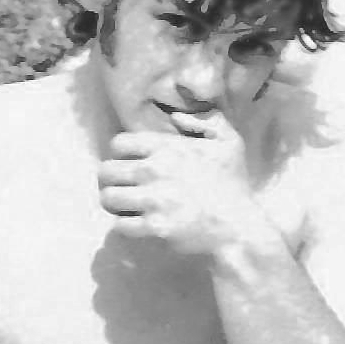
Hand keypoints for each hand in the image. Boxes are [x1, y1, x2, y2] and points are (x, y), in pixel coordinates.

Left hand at [97, 112, 274, 259]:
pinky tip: (138, 222)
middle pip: (106, 171)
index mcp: (169, 148)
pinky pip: (119, 224)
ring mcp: (153, 200)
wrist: (238, 226)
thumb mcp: (229, 143)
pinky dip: (126, 224)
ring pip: (108, 198)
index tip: (130, 162)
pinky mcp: (153, 227)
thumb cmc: (233, 183)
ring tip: (127, 204)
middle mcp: (156, 170)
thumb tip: (175, 117)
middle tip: (124, 185)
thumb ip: (205, 122)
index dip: (121, 153)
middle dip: (112, 179)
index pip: (119, 143)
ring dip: (115, 202)